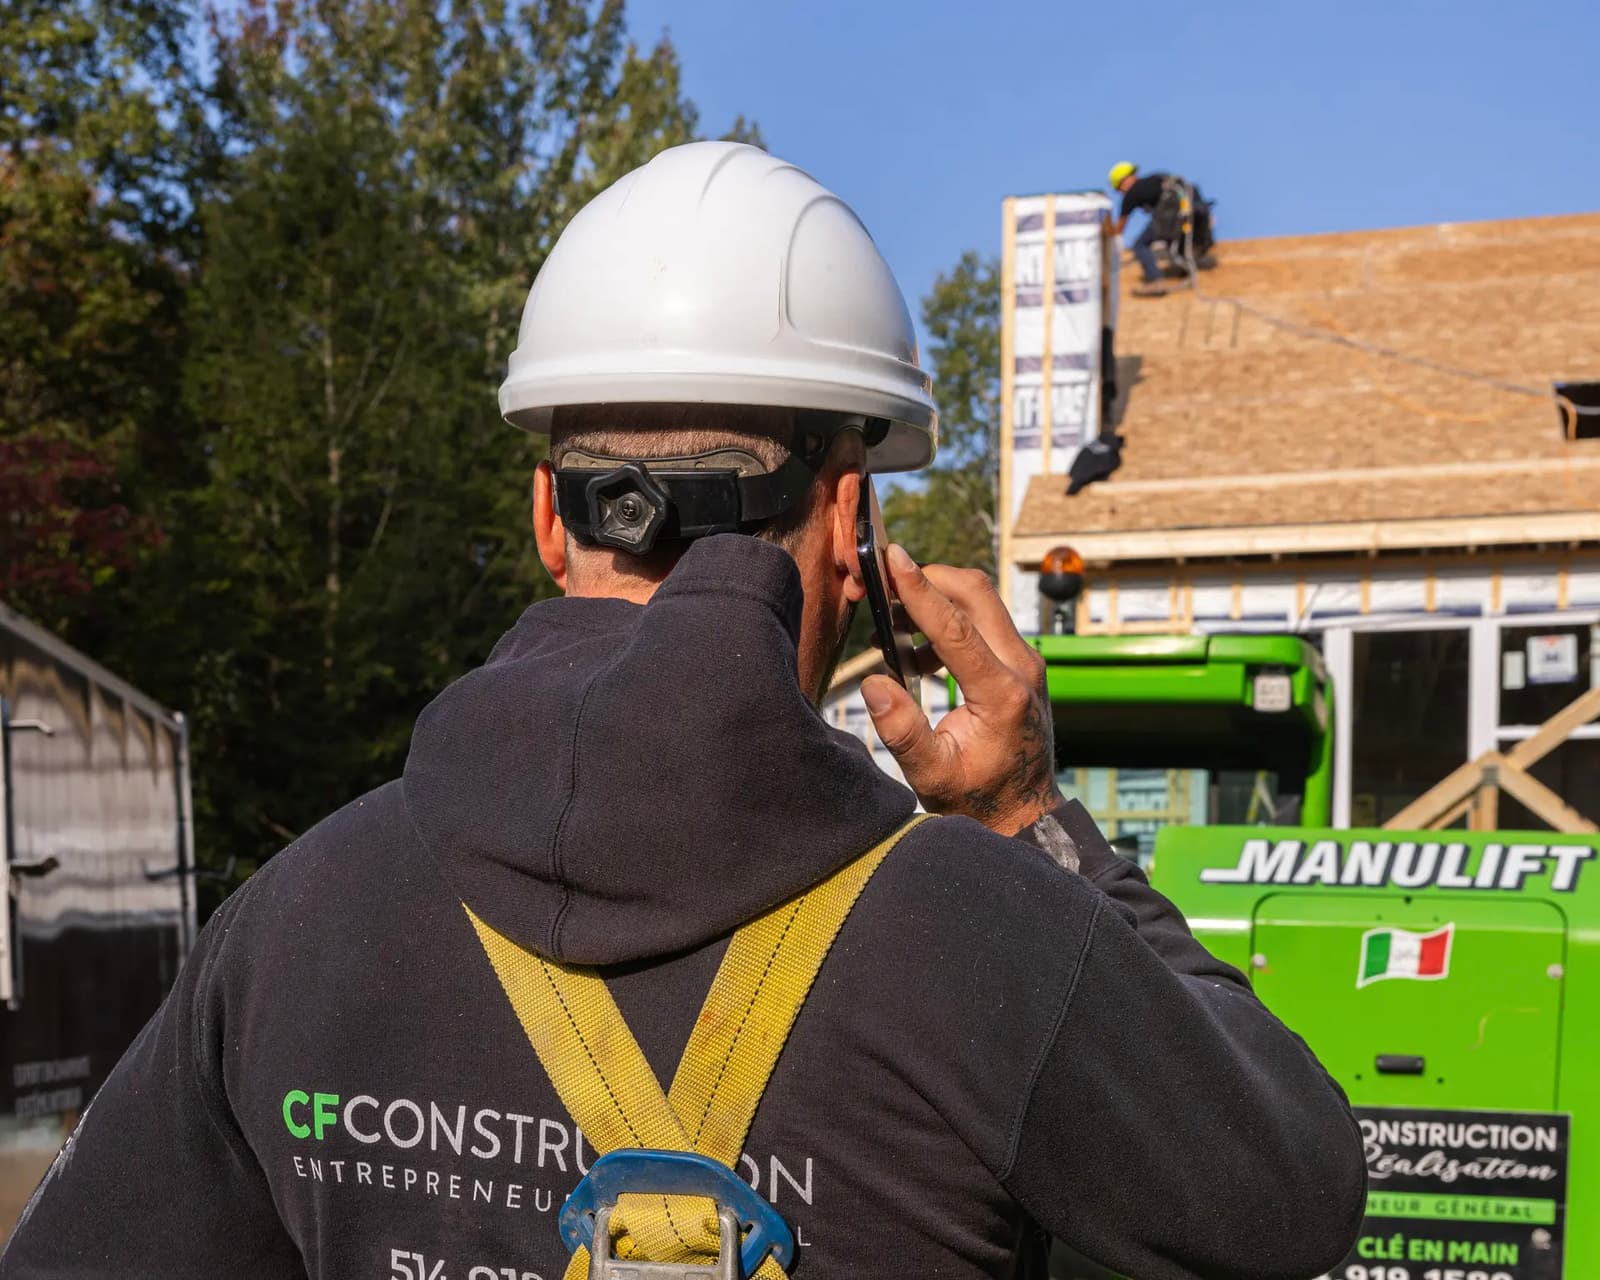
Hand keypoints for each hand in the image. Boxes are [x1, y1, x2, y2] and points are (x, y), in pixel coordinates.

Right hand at [860, 545, 1060, 835]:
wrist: (1025, 814)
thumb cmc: (977, 799)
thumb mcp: (931, 775)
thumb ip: (902, 731)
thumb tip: (873, 682)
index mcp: (1001, 693)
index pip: (956, 626)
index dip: (919, 589)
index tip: (891, 558)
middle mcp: (1022, 668)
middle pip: (976, 594)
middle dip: (928, 577)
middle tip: (883, 579)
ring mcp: (1026, 663)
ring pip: (982, 602)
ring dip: (935, 598)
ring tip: (889, 623)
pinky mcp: (1020, 664)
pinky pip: (984, 622)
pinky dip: (947, 620)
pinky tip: (915, 653)